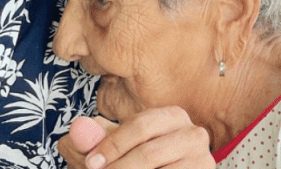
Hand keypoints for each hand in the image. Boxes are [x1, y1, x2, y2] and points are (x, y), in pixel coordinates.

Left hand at [58, 107, 213, 168]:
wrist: (174, 168)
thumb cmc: (145, 156)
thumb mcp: (124, 143)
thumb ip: (100, 136)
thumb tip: (78, 130)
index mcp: (172, 116)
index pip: (139, 127)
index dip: (111, 145)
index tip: (90, 162)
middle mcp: (194, 134)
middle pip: (148, 153)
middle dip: (118, 167)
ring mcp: (203, 160)